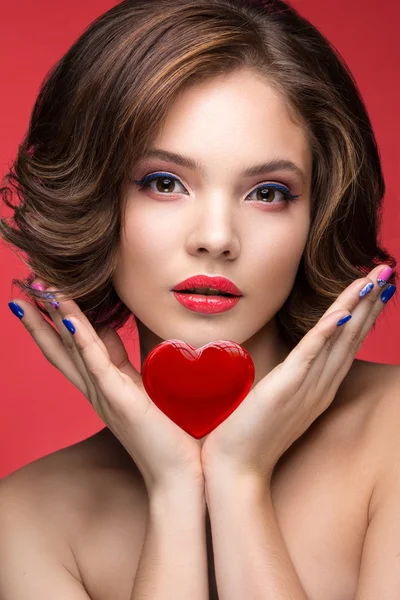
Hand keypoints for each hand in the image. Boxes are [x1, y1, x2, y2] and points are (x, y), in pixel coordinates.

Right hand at [12, 281, 203, 495]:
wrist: (178, 475)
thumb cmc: (165, 432)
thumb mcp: (140, 387)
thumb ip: (124, 361)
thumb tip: (110, 331)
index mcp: (100, 387)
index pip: (70, 348)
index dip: (53, 321)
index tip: (44, 294)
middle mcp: (95, 390)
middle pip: (59, 348)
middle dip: (40, 317)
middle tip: (25, 287)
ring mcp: (104, 394)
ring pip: (72, 349)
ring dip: (54, 318)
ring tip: (41, 290)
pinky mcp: (119, 399)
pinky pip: (95, 362)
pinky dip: (82, 338)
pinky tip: (69, 317)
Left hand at [200, 265, 395, 486]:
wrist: (237, 470)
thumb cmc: (253, 435)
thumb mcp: (280, 402)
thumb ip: (291, 380)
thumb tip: (293, 361)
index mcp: (320, 388)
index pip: (347, 344)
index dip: (364, 315)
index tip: (376, 290)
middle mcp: (321, 386)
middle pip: (352, 338)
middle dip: (371, 304)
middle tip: (387, 273)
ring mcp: (307, 388)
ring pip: (339, 340)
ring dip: (358, 308)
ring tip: (374, 280)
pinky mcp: (286, 388)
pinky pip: (310, 354)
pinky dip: (327, 332)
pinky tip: (342, 311)